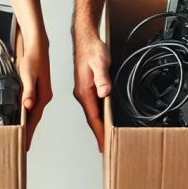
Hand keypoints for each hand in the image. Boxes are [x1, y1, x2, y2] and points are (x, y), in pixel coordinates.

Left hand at [19, 38, 51, 149]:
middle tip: (22, 146)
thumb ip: (28, 91)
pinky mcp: (36, 90)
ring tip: (22, 136)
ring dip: (28, 125)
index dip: (29, 133)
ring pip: (33, 114)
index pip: (34, 119)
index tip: (25, 144)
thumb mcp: (28, 74)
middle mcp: (43, 97)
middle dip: (28, 133)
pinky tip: (22, 119)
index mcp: (43, 96)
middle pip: (34, 119)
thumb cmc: (33, 58)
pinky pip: (31, 107)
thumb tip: (28, 105)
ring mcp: (41, 94)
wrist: (37, 47)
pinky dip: (27, 116)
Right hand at [72, 27, 109, 152]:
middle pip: (92, 120)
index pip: (93, 118)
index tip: (103, 145)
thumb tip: (104, 92)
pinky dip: (98, 117)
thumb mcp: (100, 62)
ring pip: (92, 114)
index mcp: (84, 92)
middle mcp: (82, 94)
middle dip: (99, 135)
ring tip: (105, 139)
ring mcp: (83, 92)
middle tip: (105, 149)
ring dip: (98, 127)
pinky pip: (93, 107)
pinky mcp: (87, 89)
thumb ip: (102, 78)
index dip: (99, 133)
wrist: (86, 39)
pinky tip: (103, 121)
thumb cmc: (92, 49)